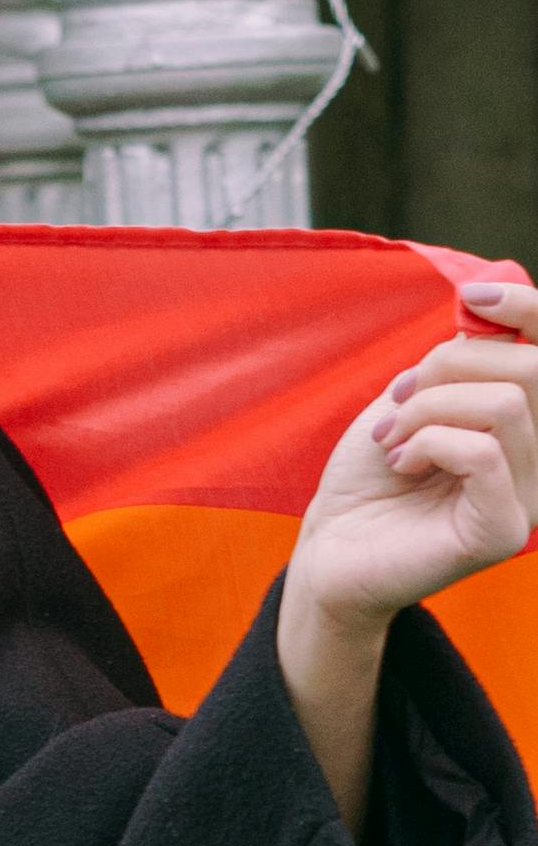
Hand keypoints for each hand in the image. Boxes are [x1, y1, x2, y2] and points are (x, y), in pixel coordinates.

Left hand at [278, 280, 537, 835]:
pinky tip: (403, 464)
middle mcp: (537, 459)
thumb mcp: (409, 400)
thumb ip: (455, 362)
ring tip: (394, 439)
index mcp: (521, 422)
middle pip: (530, 370)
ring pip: (505, 406)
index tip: (472, 297)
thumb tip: (484, 309)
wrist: (329, 548)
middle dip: (448, 366)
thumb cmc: (368, 476)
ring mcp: (527, 497)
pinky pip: (484, 453)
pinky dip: (430, 442)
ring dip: (428, 408)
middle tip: (399, 399)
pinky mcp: (502, 530)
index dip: (529, 309)